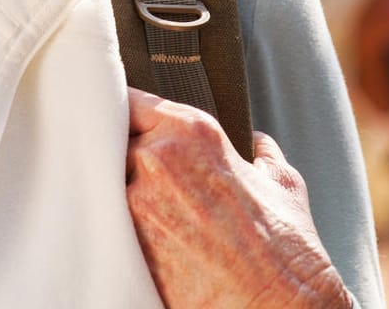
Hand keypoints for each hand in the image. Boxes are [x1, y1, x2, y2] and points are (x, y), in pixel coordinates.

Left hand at [125, 89, 351, 308]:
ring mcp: (135, 202)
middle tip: (142, 175)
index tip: (128, 125)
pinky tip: (144, 237)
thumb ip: (260, 152)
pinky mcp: (124, 244)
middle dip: (122, 153)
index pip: (131, 100)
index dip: (128, 114)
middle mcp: (156, 158)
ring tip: (150, 212)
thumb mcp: (282, 182)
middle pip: (110, 139)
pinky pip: (107, 222)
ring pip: (104, 182)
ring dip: (118, 191)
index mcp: (192, 132)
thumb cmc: (285, 250)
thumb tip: (256, 144)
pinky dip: (118, 225)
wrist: (276, 308)